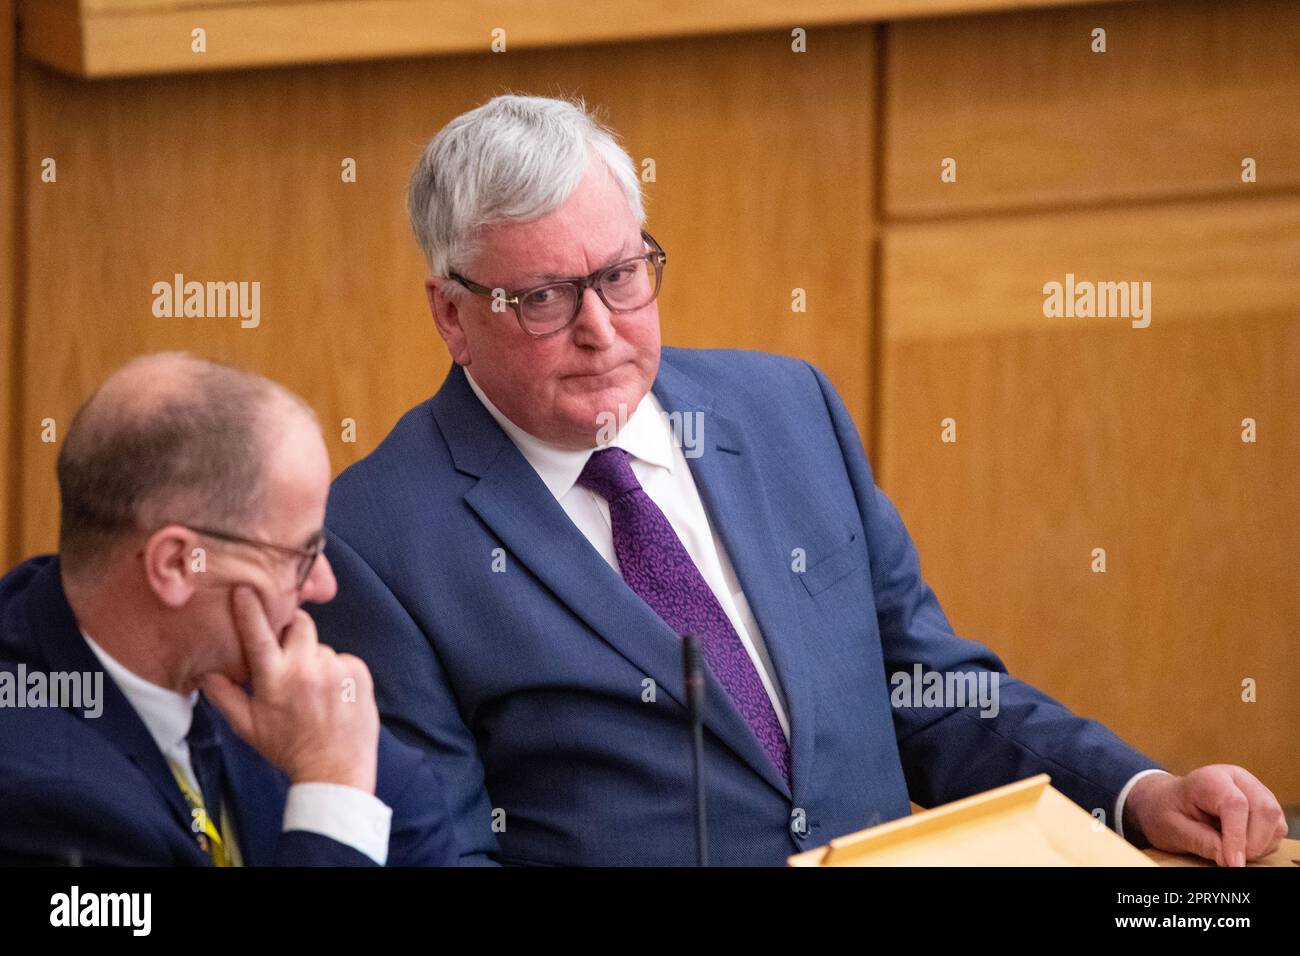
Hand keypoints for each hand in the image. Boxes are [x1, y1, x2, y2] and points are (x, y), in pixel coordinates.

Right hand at [201, 585, 379, 792]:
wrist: (335, 770)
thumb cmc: (288, 749)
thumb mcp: (248, 727)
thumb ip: (223, 695)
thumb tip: (204, 671)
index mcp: (275, 679)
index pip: (258, 633)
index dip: (250, 608)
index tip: (245, 587)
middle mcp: (307, 668)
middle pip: (298, 623)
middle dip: (291, 629)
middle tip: (287, 650)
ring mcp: (336, 669)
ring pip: (320, 646)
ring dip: (314, 659)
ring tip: (312, 690)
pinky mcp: (359, 672)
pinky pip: (342, 659)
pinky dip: (336, 671)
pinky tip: (332, 695)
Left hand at [1124, 765, 1286, 865]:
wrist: (1165, 801)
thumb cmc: (1165, 811)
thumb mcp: (1172, 828)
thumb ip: (1201, 841)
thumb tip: (1230, 859)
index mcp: (1209, 778)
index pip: (1235, 804)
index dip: (1237, 837)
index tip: (1233, 863)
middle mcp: (1237, 778)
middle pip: (1264, 810)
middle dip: (1252, 843)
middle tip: (1229, 859)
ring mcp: (1254, 789)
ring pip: (1275, 820)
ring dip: (1259, 844)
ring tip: (1229, 849)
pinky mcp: (1263, 804)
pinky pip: (1277, 828)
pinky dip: (1263, 843)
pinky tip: (1239, 844)